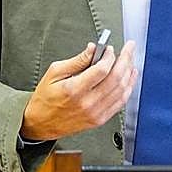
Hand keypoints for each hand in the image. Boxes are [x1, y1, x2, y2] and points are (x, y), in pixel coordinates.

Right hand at [20, 40, 136, 140]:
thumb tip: (93, 49)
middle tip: (129, 48)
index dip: (109, 56)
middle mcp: (87, 103)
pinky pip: (120, 103)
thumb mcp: (55, 73)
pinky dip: (128, 89)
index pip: (101, 70)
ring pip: (121, 90)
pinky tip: (130, 78)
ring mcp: (95, 113)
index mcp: (74, 90)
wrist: (40, 123)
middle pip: (116, 79)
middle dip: (125, 59)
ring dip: (129, 73)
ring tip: (131, 60)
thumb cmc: (45, 99)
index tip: (110, 49)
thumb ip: (77, 60)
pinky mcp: (99, 119)